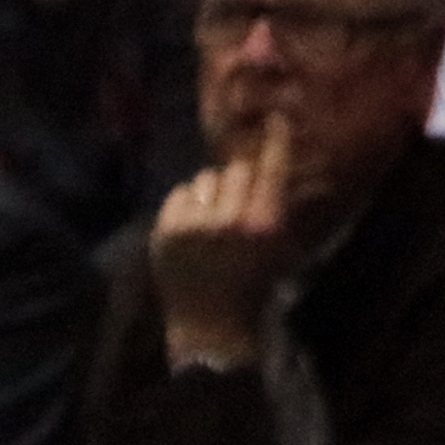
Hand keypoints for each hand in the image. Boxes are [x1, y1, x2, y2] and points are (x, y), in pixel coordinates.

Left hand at [149, 114, 296, 368]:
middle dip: (238, 181)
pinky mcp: (165, 229)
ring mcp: (195, 224)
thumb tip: (266, 166)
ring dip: (212, 194)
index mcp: (265, 225)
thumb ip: (272, 208)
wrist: (213, 326)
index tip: (273, 117)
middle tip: (238, 203)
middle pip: (234, 171)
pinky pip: (180, 193)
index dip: (273, 143)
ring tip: (215, 222)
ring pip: (205, 179)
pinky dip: (188, 205)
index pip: (271, 171)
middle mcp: (231, 220)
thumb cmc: (254, 288)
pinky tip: (195, 229)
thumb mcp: (278, 250)